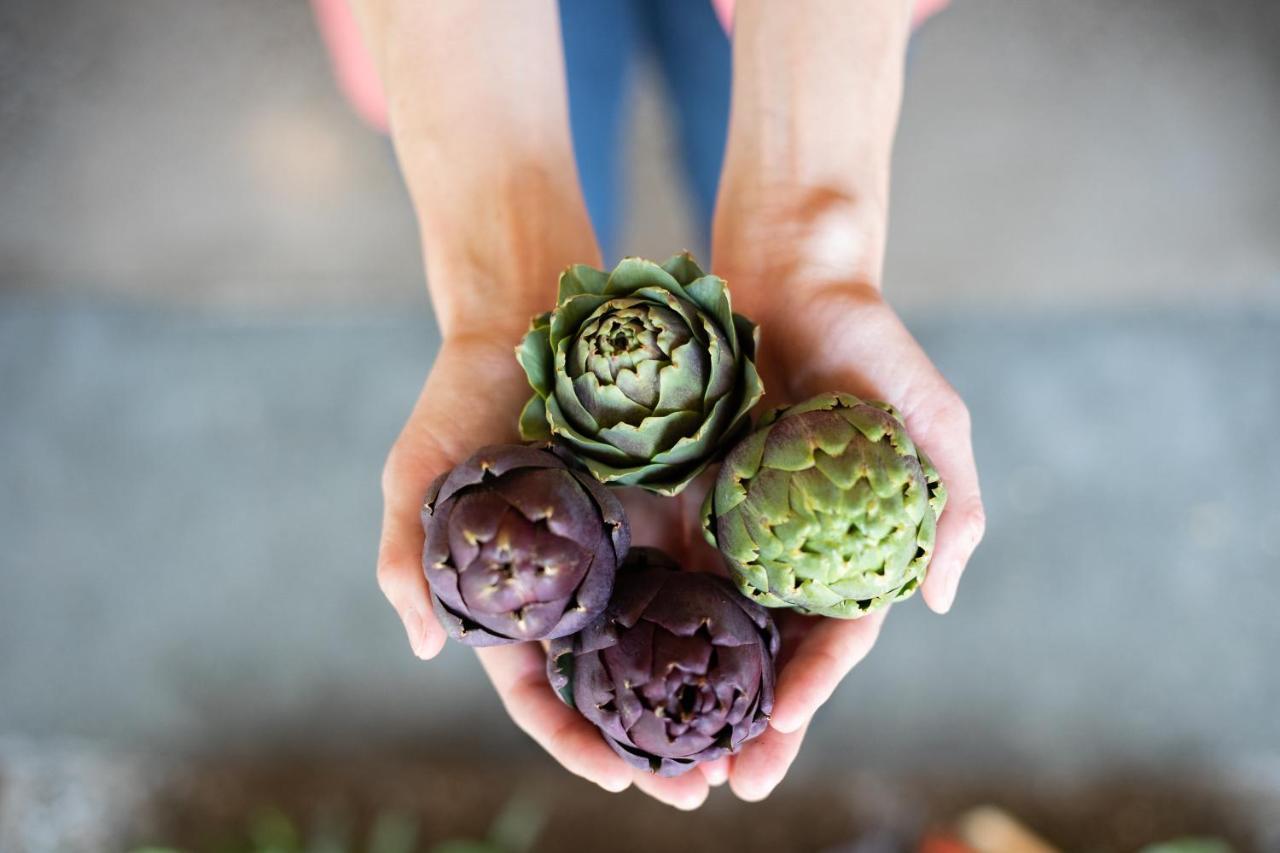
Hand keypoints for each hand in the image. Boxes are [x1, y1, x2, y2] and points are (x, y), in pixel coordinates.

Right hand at [376, 330, 724, 808]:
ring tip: (754, 740)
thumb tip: (424, 649)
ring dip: (712, 694)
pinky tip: (778, 649)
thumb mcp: (417, 474)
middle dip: (657, 742)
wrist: (524, 316)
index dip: (573, 740)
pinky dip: (742, 614)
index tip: (615, 779)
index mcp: (520, 597)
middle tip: (701, 787)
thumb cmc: (458, 396)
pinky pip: (716, 566)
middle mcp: (582, 585)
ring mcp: (633, 548)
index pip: (541, 689)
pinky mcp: (678, 505)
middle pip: (620, 682)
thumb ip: (409, 559)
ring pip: (676, 639)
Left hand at [696, 265, 986, 800]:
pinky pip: (667, 560)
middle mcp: (794, 547)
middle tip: (718, 785)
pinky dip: (649, 616)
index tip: (780, 728)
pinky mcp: (691, 494)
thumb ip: (948, 504)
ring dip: (693, 691)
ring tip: (662, 751)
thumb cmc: (870, 338)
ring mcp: (739, 524)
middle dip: (752, 721)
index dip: (814, 686)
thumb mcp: (929, 415)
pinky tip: (617, 660)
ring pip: (714, 624)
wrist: (791, 273)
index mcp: (855, 545)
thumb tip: (935, 602)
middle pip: (771, 651)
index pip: (837, 635)